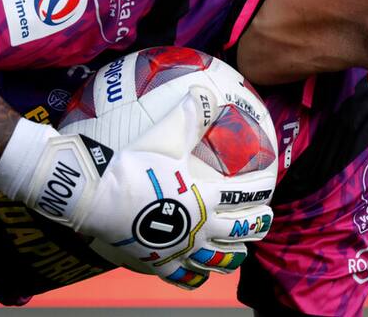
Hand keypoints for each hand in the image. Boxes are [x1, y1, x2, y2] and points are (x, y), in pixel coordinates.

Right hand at [77, 87, 276, 287]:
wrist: (97, 198)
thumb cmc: (133, 166)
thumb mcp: (165, 136)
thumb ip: (189, 115)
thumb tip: (205, 91)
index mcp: (204, 197)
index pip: (243, 196)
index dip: (262, 191)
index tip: (270, 187)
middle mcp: (199, 227)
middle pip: (240, 230)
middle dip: (258, 224)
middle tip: (265, 218)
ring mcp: (180, 249)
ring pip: (218, 260)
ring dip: (234, 255)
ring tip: (242, 252)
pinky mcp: (159, 263)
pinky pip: (183, 277)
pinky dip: (195, 278)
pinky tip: (199, 277)